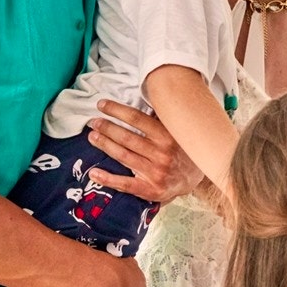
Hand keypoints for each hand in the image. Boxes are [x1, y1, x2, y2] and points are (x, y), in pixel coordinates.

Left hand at [88, 100, 202, 203]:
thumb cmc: (181, 151)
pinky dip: (107, 179)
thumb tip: (143, 97)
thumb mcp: (176, 132)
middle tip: (93, 122)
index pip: (137, 119)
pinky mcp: (151, 189)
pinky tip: (94, 173)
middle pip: (127, 137)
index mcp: (167, 135)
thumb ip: (160, 119)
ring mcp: (156, 172)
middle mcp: (162, 153)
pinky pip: (125, 184)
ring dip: (105, 145)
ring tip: (92, 137)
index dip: (117, 110)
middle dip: (106, 128)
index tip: (102, 105)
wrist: (194, 179)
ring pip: (124, 156)